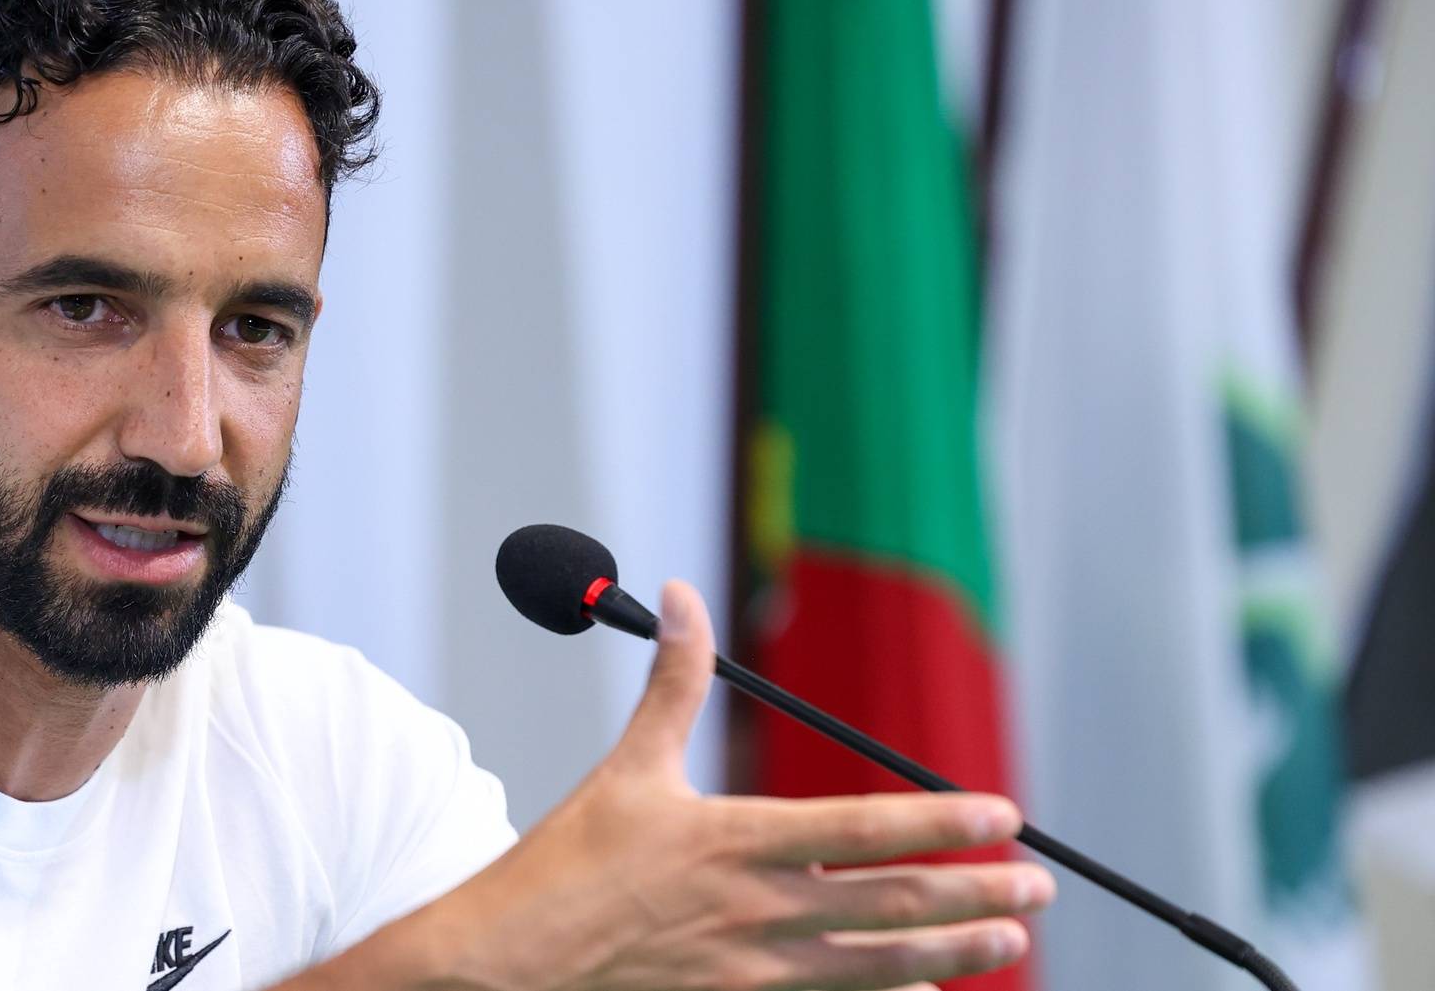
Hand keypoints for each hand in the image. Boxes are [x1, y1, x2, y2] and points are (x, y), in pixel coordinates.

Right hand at [432, 580, 1053, 990]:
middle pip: (890, 903)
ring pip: (878, 963)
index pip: (862, 830)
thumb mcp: (627, 768)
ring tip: (1011, 942)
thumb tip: (685, 594)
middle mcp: (756, 910)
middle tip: (1038, 886)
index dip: (941, 822)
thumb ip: (673, 683)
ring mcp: (751, 971)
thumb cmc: (564, 866)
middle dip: (975, 894)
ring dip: (953, 952)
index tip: (1003, 815)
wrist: (508, 963)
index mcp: (733, 840)